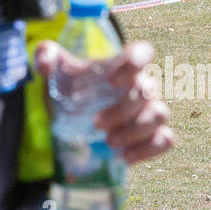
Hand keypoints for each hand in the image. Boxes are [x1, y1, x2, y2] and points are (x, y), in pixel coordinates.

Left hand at [35, 39, 175, 163]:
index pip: (144, 52)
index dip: (136, 61)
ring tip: (109, 142)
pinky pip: (165, 140)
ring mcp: (149, 110)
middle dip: (122, 110)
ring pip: (160, 114)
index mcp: (121, 65)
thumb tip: (45, 65)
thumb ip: (46, 56)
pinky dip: (148, 149)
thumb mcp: (54, 69)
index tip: (112, 80)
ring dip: (136, 130)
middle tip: (96, 124)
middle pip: (146, 91)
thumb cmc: (70, 87)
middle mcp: (141, 85)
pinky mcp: (152, 135)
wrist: (73, 117)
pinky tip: (124, 157)